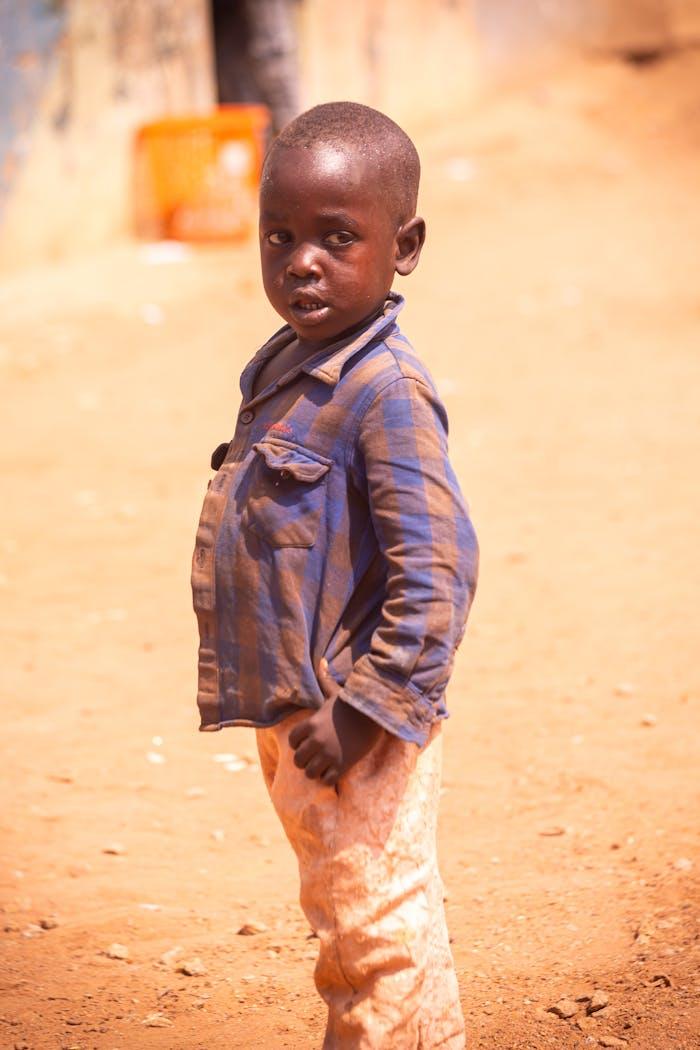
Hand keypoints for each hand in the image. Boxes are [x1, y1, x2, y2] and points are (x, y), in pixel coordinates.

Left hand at [288, 659, 383, 785]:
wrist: (375, 716)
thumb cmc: (353, 705)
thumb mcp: (335, 693)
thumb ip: (324, 680)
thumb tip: (322, 661)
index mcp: (311, 724)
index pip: (292, 742)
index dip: (298, 743)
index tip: (308, 742)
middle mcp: (316, 741)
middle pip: (298, 760)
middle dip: (305, 760)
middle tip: (315, 757)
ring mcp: (328, 754)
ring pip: (309, 773)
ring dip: (315, 771)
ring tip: (323, 766)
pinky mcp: (341, 766)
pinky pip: (325, 781)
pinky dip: (328, 779)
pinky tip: (334, 771)